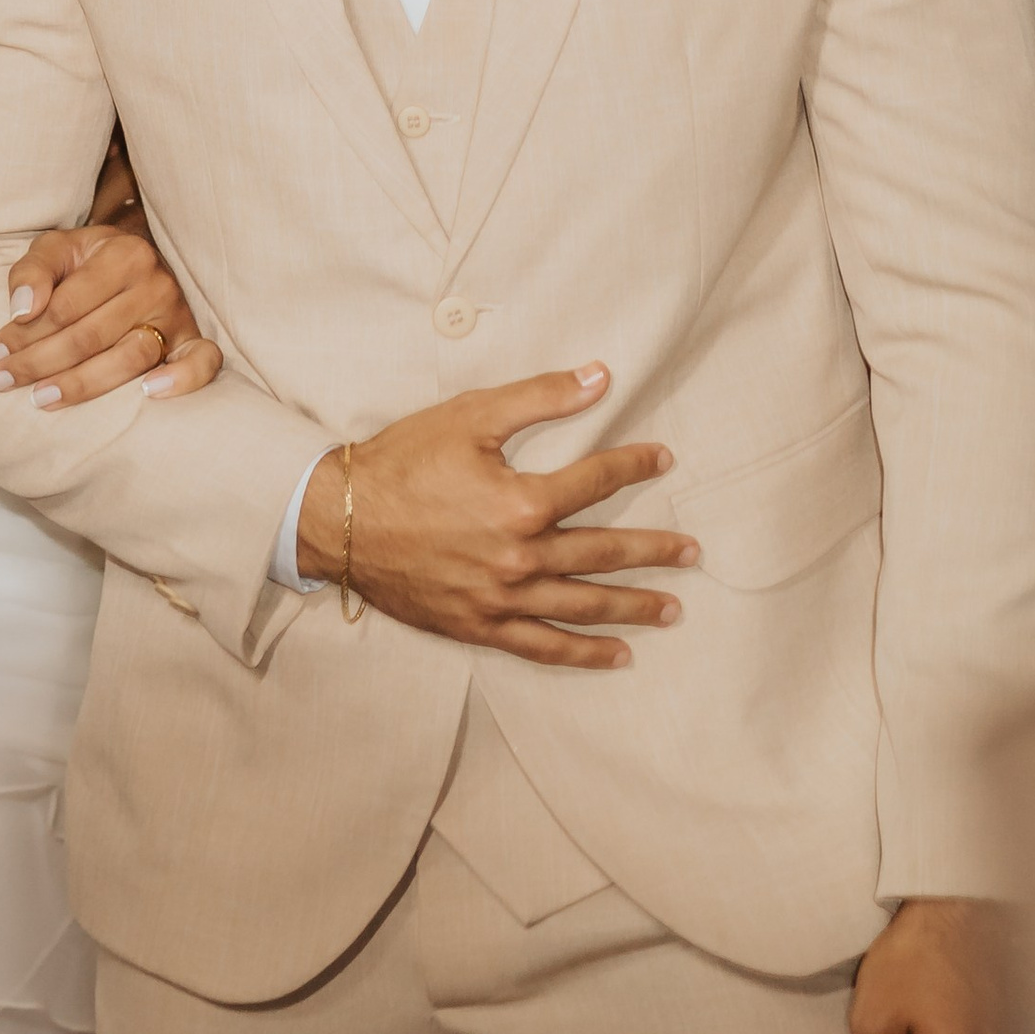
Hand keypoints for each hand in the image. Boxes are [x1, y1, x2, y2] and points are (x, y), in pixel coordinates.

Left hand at [0, 220, 224, 404]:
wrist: (135, 261)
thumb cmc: (88, 261)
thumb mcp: (55, 249)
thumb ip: (33, 271)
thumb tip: (22, 309)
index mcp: (124, 255)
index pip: (67, 305)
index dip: (25, 334)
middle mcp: (156, 284)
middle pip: (92, 335)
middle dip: (40, 362)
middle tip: (2, 382)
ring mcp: (178, 315)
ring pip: (132, 357)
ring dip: (84, 384)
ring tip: (42, 398)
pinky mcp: (193, 341)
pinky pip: (202, 362)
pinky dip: (183, 380)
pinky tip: (149, 395)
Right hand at [293, 367, 691, 667]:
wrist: (341, 520)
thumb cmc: (403, 461)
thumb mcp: (470, 416)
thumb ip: (540, 398)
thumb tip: (600, 377)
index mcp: (521, 503)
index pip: (595, 481)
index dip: (634, 466)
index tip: (664, 459)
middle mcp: (520, 559)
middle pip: (603, 553)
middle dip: (653, 551)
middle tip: (693, 553)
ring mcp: (501, 600)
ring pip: (583, 606)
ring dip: (632, 607)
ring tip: (672, 608)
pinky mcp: (480, 627)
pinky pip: (543, 647)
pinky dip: (583, 654)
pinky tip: (617, 655)